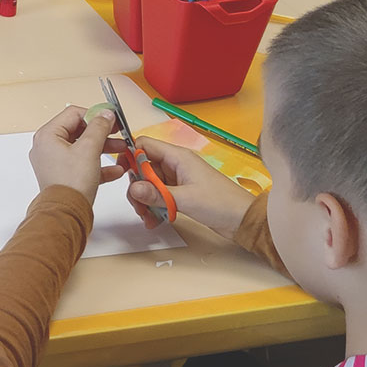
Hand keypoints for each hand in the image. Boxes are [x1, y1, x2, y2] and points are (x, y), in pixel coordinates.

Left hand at [29, 106, 129, 204]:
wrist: (66, 214)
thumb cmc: (71, 183)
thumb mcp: (89, 149)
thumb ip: (99, 128)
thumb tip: (105, 114)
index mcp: (48, 135)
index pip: (73, 114)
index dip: (95, 114)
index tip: (112, 119)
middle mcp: (47, 147)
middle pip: (78, 131)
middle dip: (102, 133)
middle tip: (119, 134)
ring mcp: (54, 162)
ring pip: (82, 148)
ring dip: (103, 148)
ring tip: (122, 150)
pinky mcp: (63, 176)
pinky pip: (82, 165)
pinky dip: (98, 165)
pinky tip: (116, 170)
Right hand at [122, 137, 256, 235]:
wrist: (243, 221)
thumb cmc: (220, 203)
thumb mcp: (185, 199)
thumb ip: (157, 194)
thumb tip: (133, 189)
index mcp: (178, 157)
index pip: (144, 145)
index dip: (130, 156)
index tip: (122, 174)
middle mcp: (175, 165)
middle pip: (144, 168)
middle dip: (137, 187)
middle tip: (138, 206)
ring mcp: (178, 179)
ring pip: (150, 184)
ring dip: (145, 201)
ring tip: (148, 218)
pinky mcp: (180, 193)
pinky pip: (159, 196)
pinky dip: (154, 207)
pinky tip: (155, 221)